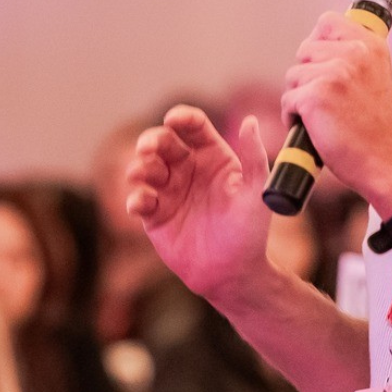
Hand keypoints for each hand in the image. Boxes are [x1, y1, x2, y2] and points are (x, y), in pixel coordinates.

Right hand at [124, 107, 273, 305]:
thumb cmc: (249, 233)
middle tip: (148, 148)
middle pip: (163, 142)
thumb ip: (254, 157)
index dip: (181, 117)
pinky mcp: (154, 215)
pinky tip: (140, 204)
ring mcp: (169, 190)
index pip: (194, 127)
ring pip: (146, 167)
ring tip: (142, 174)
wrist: (232, 273)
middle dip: (152, 140)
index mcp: (213, 156)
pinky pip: (139, 200)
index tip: (172, 119)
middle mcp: (188, 169)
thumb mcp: (256, 193)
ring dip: (140, 167)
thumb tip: (250, 121)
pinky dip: (135, 198)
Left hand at [282, 12, 391, 209]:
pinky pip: (288, 99)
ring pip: (293, 76)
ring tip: (320, 116)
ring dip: (299, 97)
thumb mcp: (375, 77)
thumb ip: (354, 57)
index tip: (323, 65)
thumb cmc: (377, 128)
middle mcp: (354, 53)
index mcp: (371, 45)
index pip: (327, 22)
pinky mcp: (316, 96)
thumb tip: (320, 44)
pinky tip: (312, 128)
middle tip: (325, 100)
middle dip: (307, 75)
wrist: (386, 162)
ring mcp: (334, 73)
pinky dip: (293, 117)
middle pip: (305, 50)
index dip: (318, 44)